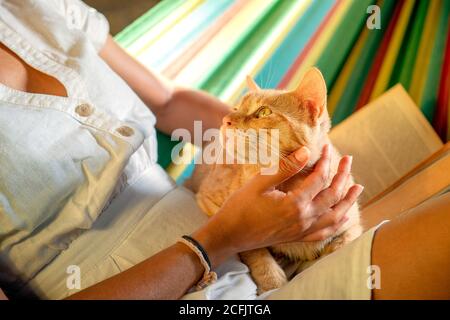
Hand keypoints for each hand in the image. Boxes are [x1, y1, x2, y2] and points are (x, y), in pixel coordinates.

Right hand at [193, 145, 362, 267]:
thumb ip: (285, 168)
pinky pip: (324, 233)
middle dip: (343, 175)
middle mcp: (304, 219)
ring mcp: (302, 230)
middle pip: (332, 195)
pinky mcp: (297, 237)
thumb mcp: (259, 182)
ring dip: (348, 201)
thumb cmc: (240, 206)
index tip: (326, 146)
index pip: (319, 178)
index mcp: (295, 203)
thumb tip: (306, 152)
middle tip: (349, 160)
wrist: (229, 235)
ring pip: (335, 216)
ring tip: (358, 188)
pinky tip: (344, 217)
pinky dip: (338, 224)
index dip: (325, 160)